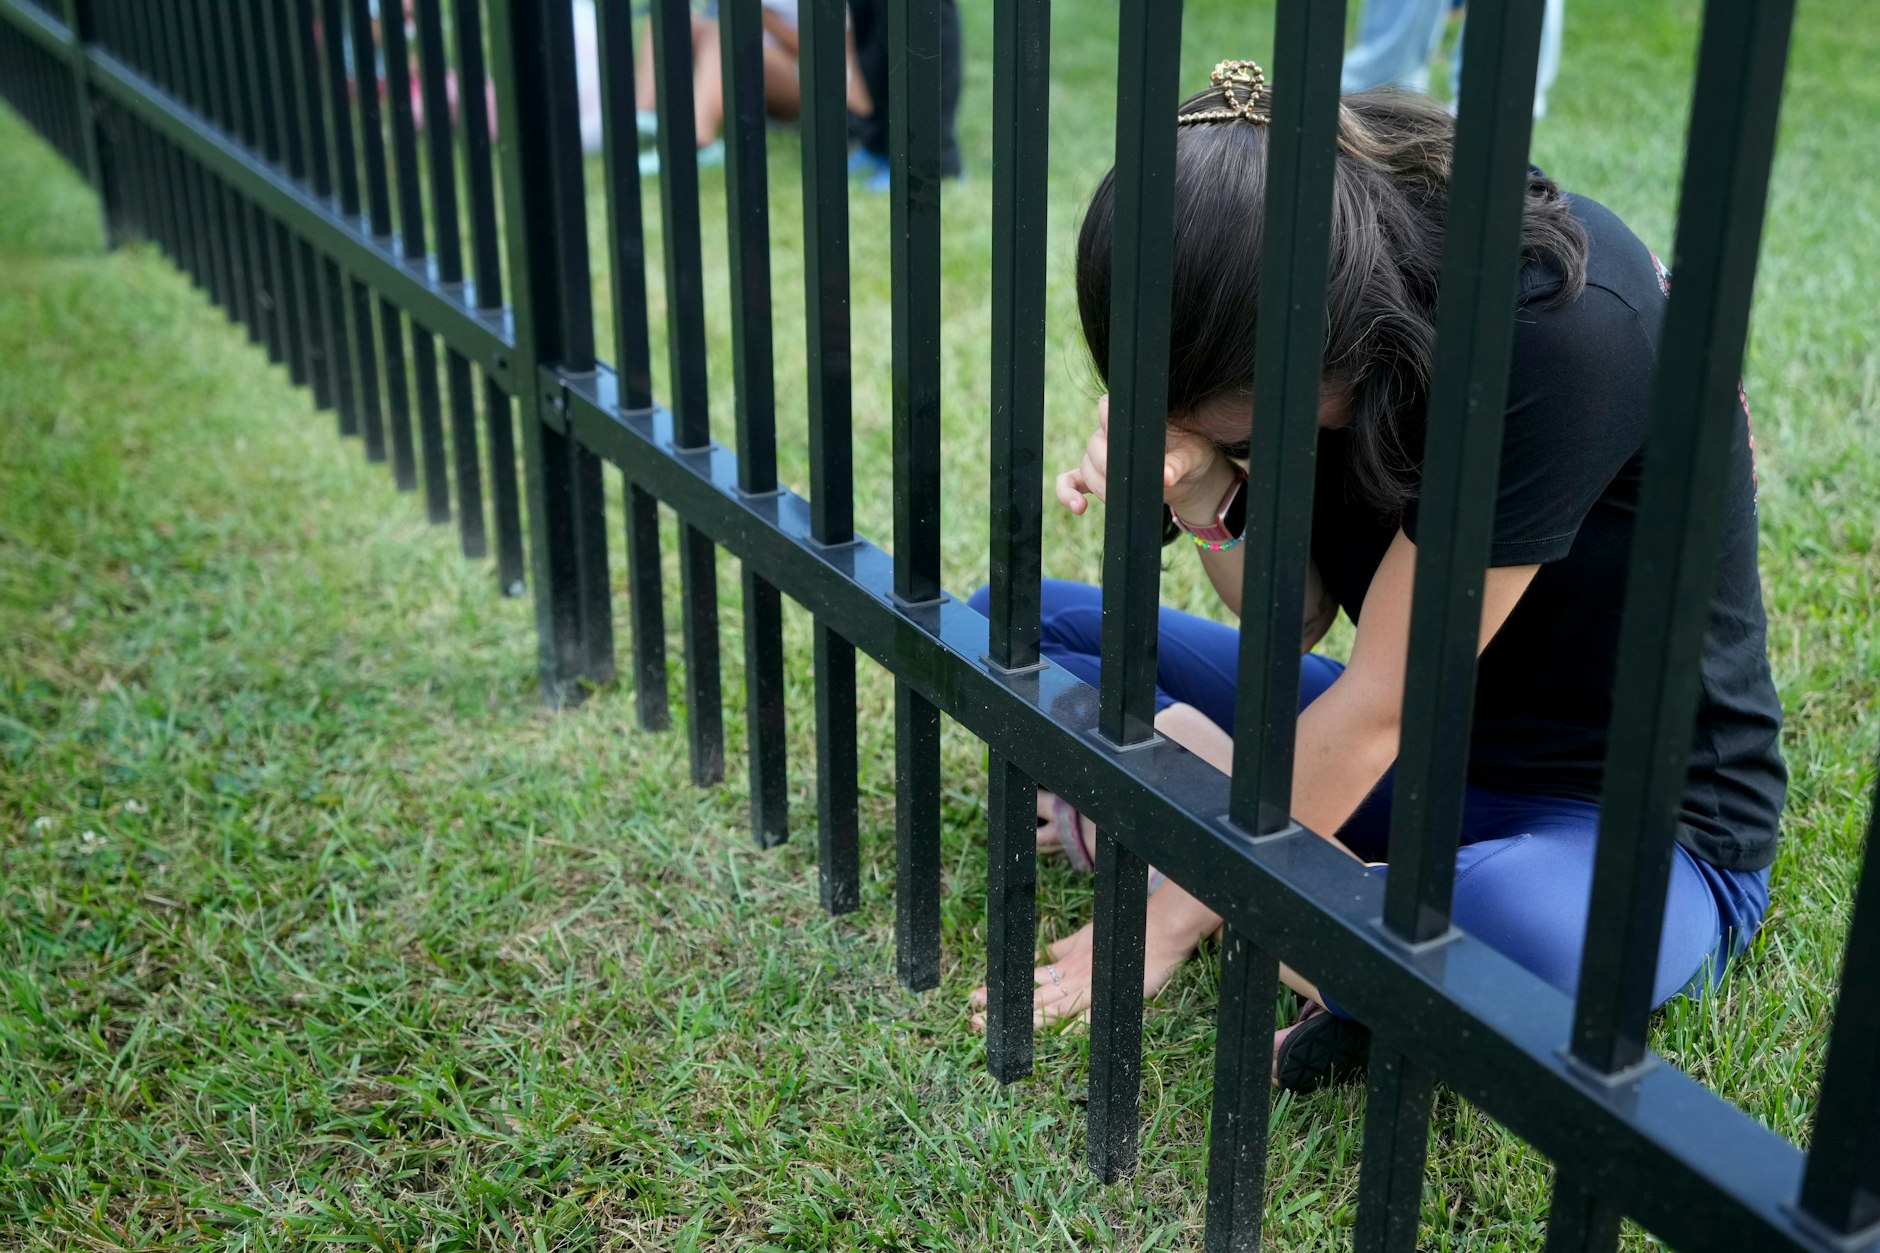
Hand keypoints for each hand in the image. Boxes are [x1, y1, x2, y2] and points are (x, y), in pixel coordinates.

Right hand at [1055, 395, 1235, 521]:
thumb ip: (1178, 464)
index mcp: (1133, 417)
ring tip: (1120, 500)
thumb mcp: (1191, 457)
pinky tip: (1078, 507)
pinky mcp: (1096, 476)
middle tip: (1126, 484)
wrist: (1189, 478)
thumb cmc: (1191, 457)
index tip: (1115, 436)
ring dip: (1099, 485)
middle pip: (1093, 444)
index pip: (1108, 407)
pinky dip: (1067, 493)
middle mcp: (1110, 432)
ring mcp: (1100, 455)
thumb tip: (1167, 476)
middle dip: (1106, 467)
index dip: (1108, 420)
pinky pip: (1070, 481)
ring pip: (1085, 466)